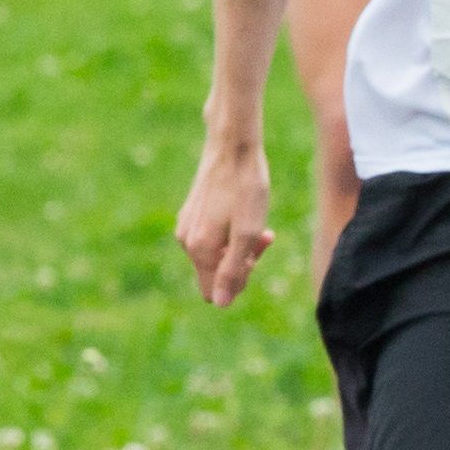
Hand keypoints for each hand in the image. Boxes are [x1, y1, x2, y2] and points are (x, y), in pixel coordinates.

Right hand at [175, 140, 272, 305]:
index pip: (214, 292)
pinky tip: (247, 214)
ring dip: (240, 246)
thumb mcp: (247, 234)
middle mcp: (186, 241)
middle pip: (215, 273)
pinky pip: (213, 237)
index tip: (254, 257)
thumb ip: (233, 270)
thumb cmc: (245, 188)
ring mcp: (187, 225)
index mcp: (199, 250)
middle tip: (263, 237)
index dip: (239, 282)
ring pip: (216, 254)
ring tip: (261, 226)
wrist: (232, 145)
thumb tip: (220, 304)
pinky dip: (232, 232)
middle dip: (242, 263)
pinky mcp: (193, 212)